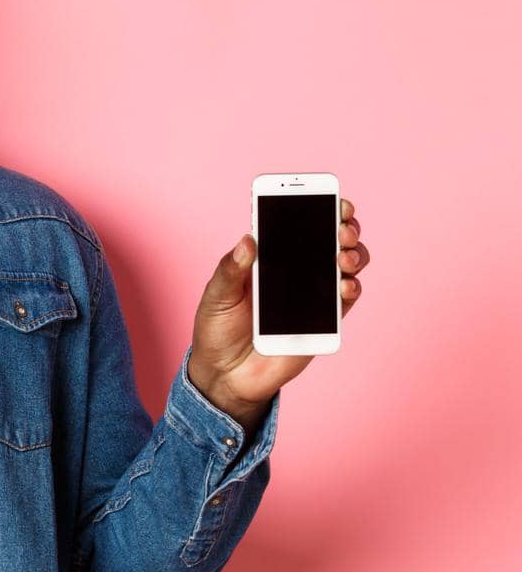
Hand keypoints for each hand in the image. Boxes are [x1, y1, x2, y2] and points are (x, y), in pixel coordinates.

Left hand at [186, 197, 369, 431]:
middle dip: (344, 228)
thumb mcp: (217, 296)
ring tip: (343, 257)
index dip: (319, 207)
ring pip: (346, 266)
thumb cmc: (217, 328)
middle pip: (332, 240)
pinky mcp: (322, 321)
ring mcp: (312, 294)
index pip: (298, 224)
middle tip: (341, 229)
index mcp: (268, 257)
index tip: (332, 197)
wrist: (226, 374)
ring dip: (354, 255)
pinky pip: (345, 300)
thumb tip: (248, 239)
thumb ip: (232, 270)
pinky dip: (351, 289)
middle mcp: (295, 271)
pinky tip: (345, 286)